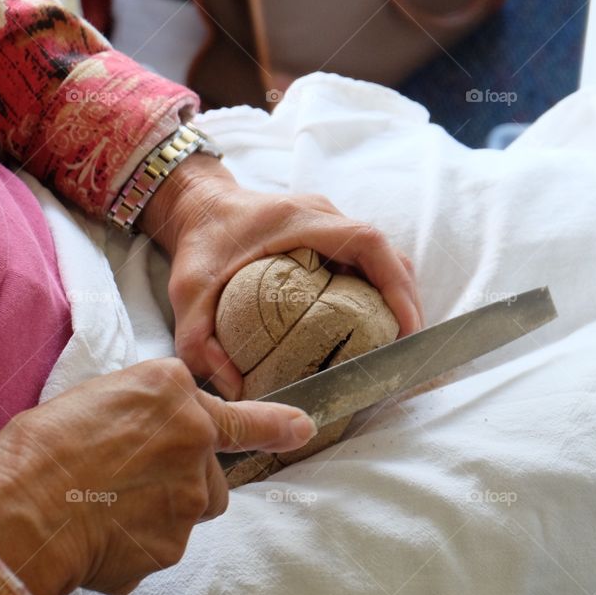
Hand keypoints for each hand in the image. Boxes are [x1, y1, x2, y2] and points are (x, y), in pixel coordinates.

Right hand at [0, 358, 315, 594]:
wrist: (15, 509)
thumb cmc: (38, 447)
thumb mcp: (94, 397)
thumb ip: (145, 410)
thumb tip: (158, 433)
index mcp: (170, 390)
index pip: (237, 410)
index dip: (275, 424)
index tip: (302, 428)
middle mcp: (194, 438)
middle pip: (208, 472)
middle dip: (180, 479)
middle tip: (122, 480)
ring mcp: (189, 495)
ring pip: (191, 511)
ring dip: (163, 511)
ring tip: (106, 507)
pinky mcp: (173, 544)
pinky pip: (160, 545)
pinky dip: (136, 543)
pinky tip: (98, 534)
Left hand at [138, 153, 423, 399]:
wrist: (196, 205)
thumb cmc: (198, 242)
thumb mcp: (188, 291)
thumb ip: (199, 340)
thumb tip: (234, 389)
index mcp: (301, 221)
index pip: (368, 244)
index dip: (396, 284)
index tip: (407, 327)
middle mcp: (324, 217)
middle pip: (388, 256)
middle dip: (407, 302)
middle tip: (407, 350)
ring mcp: (330, 224)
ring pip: (384, 260)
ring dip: (398, 298)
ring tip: (397, 345)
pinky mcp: (328, 237)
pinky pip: (368, 263)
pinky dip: (381, 293)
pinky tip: (375, 328)